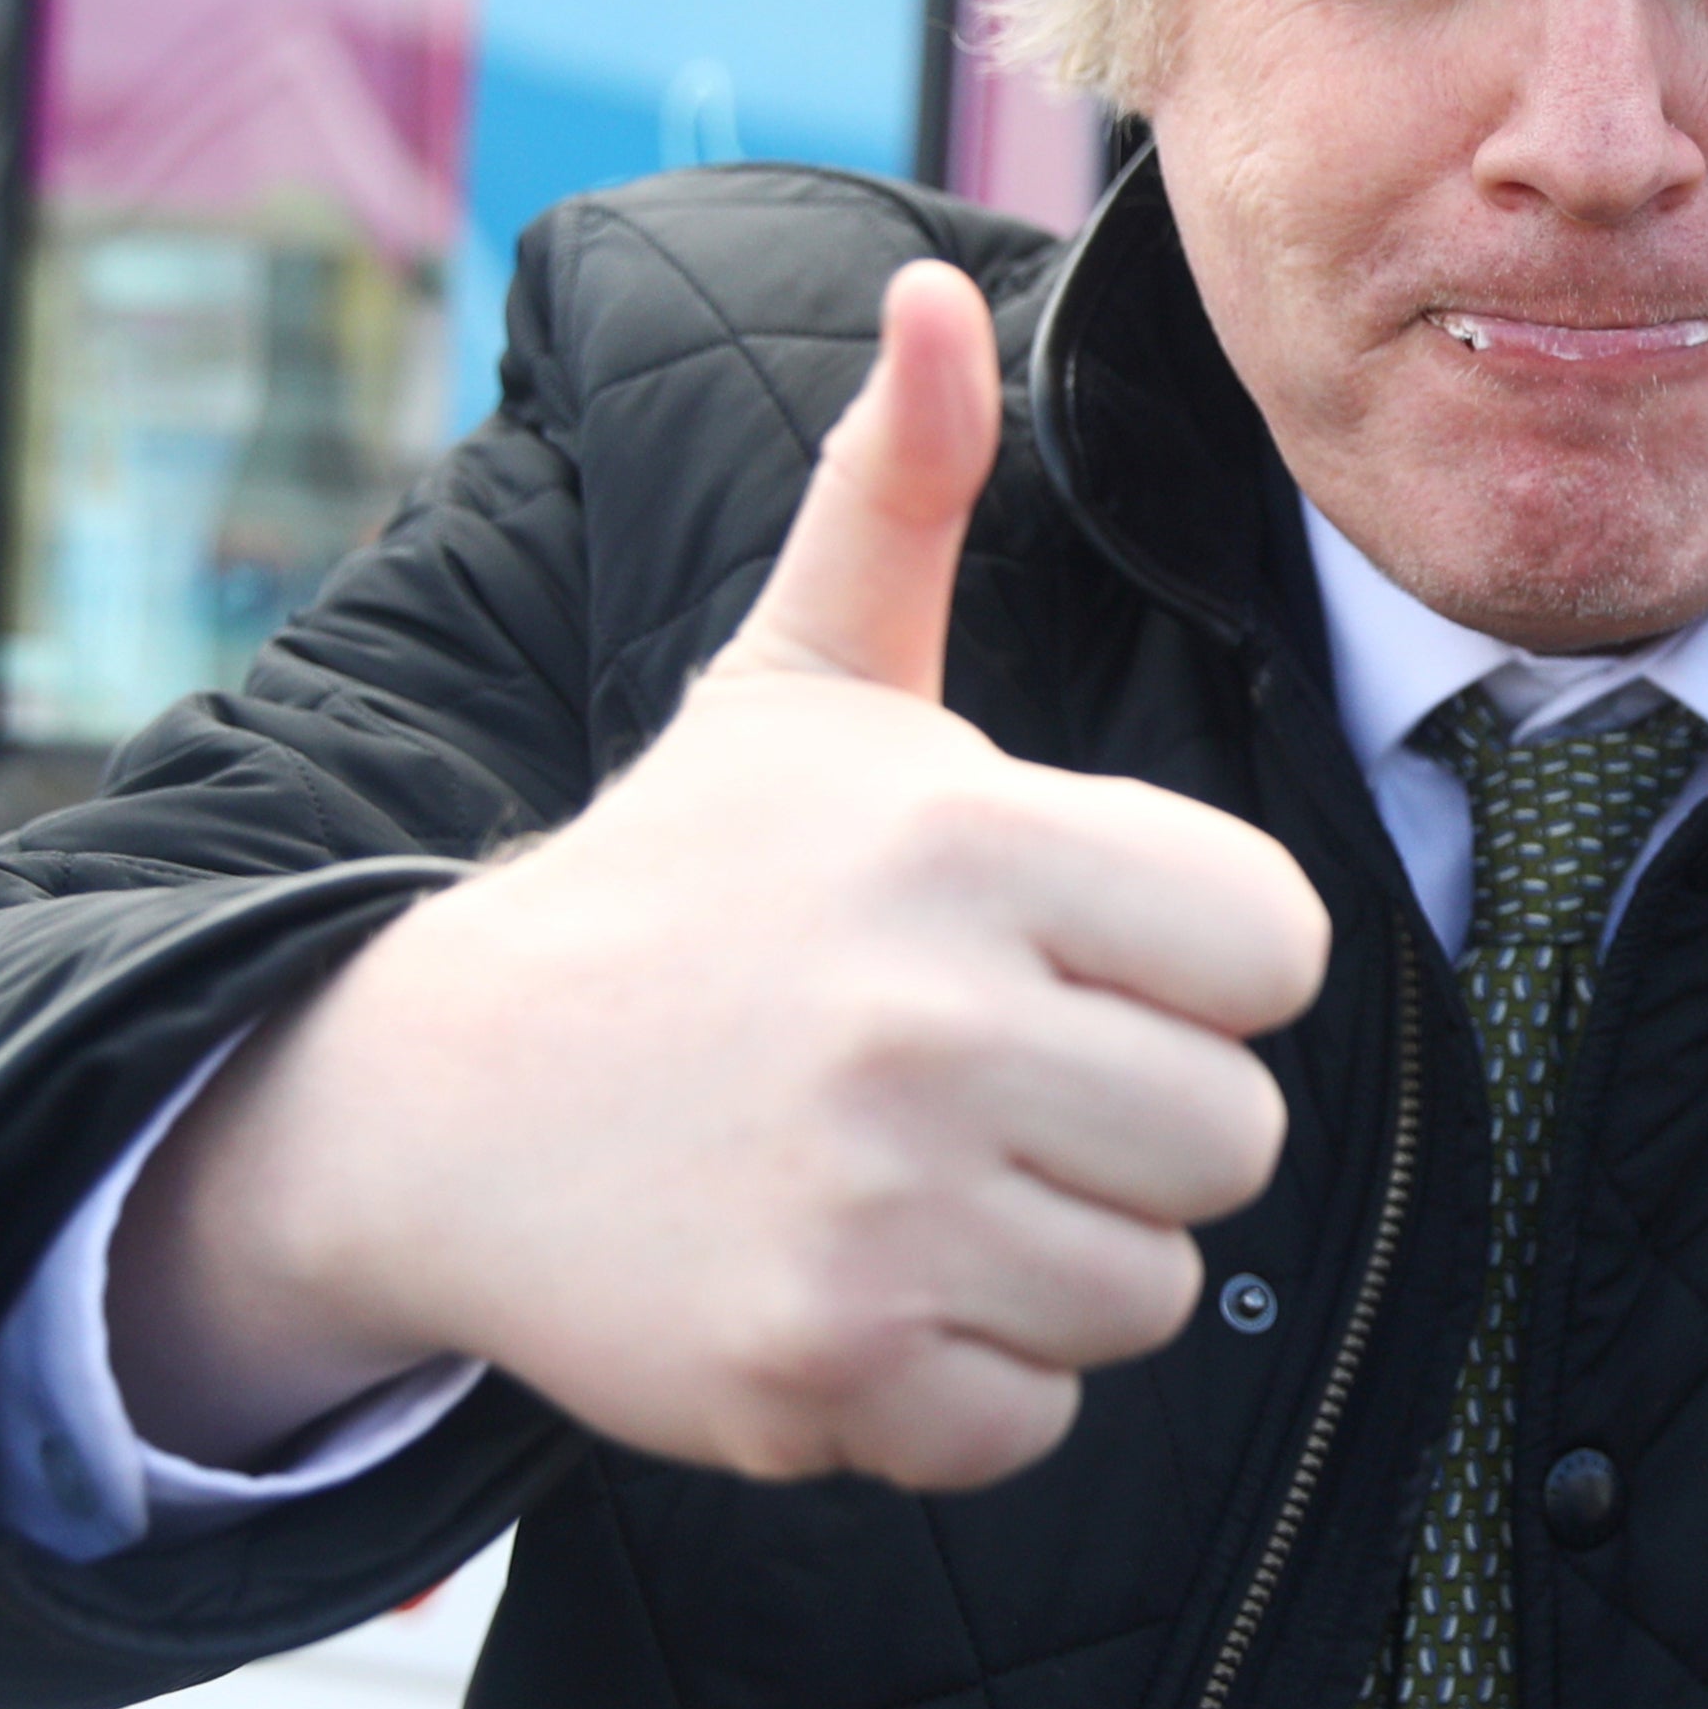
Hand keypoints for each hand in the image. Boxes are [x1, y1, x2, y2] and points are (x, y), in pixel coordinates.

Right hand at [105, 259, 1333, 1487]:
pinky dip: (965, 1385)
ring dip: (1053, 1258)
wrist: (429, 1098)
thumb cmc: (678, 888)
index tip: (1078, 961)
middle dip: (1134, 1128)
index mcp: (970, 840)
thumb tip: (934, 292)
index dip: (1196, 970)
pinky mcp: (819, 1367)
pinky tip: (857, 1288)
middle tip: (988, 1090)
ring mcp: (874, 1205)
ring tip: (915, 1183)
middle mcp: (930, 1019)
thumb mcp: (801, 683)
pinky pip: (1033, 1416)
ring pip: (1148, 1289)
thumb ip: (899, 492)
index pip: (1278, 952)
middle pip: (1233, 1138)